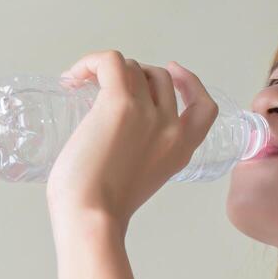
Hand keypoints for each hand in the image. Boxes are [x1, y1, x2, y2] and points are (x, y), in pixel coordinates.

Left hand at [44, 51, 218, 228]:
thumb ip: (142, 155)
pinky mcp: (119, 104)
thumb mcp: (141, 180)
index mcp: (181, 149)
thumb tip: (113, 134)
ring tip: (80, 85)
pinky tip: (72, 76)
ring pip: (133, 67)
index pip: (205, 106)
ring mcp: (147, 113)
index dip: (190, 82)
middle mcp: (171, 127)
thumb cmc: (101, 209)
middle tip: (103, 88)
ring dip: (107, 71)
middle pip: (159, 77)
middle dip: (134, 76)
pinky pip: (110, 61)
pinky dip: (91, 61)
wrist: (91, 217)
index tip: (173, 71)